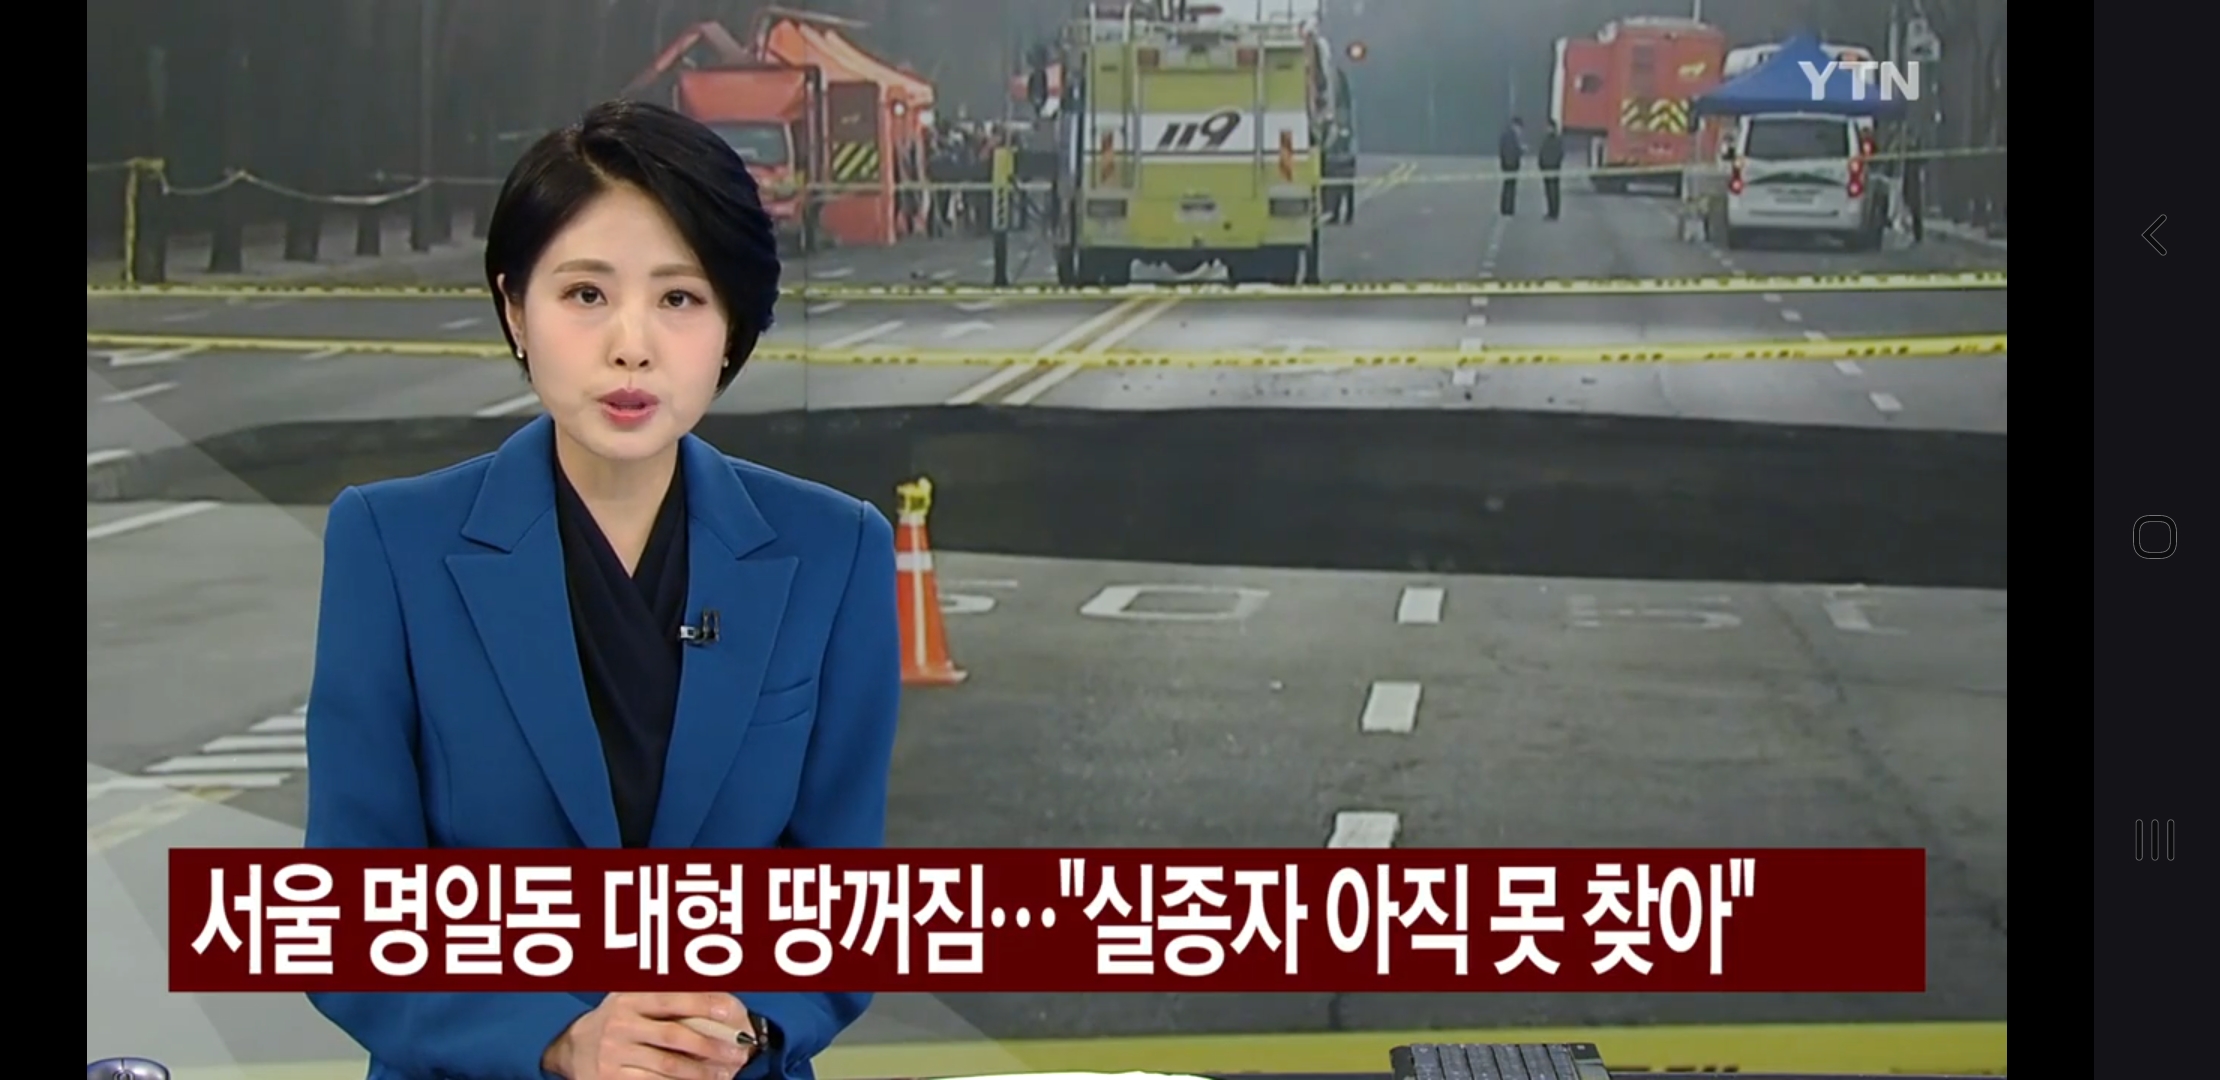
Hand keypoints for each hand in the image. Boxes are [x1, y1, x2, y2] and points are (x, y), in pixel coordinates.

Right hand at [542, 991, 754, 1079]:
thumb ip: (670, 993)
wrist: (573, 1048)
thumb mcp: (635, 997)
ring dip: (701, 1073)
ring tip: (726, 1074)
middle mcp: (620, 1025)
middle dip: (711, 1046)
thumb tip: (721, 998)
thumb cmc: (618, 1019)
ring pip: (666, 1067)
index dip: (706, 1004)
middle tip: (738, 1053)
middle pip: (674, 1036)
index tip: (734, 1013)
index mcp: (630, 998)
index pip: (674, 998)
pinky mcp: (610, 1079)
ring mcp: (614, 1055)